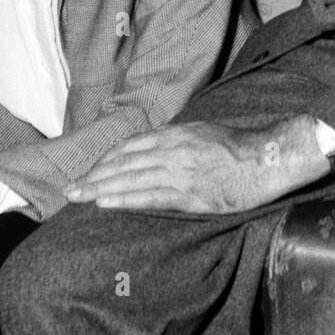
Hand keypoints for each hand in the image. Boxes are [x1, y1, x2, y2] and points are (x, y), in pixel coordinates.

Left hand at [65, 116, 329, 213]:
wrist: (265, 159)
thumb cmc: (237, 146)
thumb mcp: (201, 132)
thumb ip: (175, 140)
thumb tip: (154, 149)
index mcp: (173, 135)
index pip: (129, 147)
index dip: (106, 160)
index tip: (90, 171)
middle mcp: (170, 150)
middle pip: (123, 163)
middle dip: (94, 176)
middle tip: (70, 189)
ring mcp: (178, 172)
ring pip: (130, 179)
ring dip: (100, 188)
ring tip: (78, 197)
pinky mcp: (189, 194)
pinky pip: (149, 197)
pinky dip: (124, 199)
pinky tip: (106, 202)